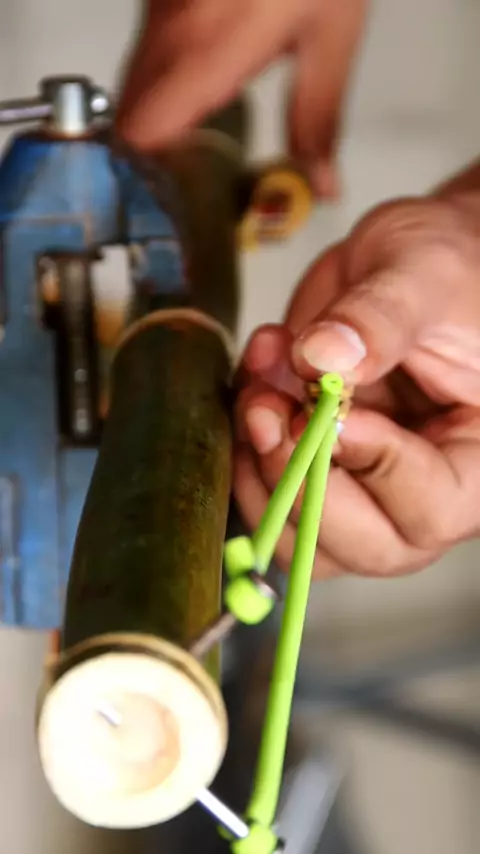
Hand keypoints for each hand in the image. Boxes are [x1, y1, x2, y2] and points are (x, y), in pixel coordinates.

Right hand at [116, 0, 367, 195]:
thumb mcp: (333, 38)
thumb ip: (319, 121)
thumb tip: (322, 186)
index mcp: (210, 45)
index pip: (143, 132)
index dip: (148, 172)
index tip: (170, 197)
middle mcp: (172, 24)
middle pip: (130, 112)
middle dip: (151, 151)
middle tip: (185, 180)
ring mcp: (159, 4)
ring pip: (132, 81)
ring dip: (155, 116)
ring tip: (193, 142)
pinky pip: (144, 51)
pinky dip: (160, 81)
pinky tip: (196, 89)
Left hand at [234, 196, 479, 578]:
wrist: (401, 267)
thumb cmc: (445, 269)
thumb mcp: (423, 274)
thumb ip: (380, 317)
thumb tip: (323, 359)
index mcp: (475, 456)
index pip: (433, 505)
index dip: (376, 468)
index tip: (331, 413)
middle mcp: (420, 490)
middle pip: (365, 546)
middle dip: (301, 484)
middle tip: (269, 410)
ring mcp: (361, 489)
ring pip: (301, 540)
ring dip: (258, 469)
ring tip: (259, 385)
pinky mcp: (311, 473)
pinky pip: (263, 500)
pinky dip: (239, 451)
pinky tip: (253, 382)